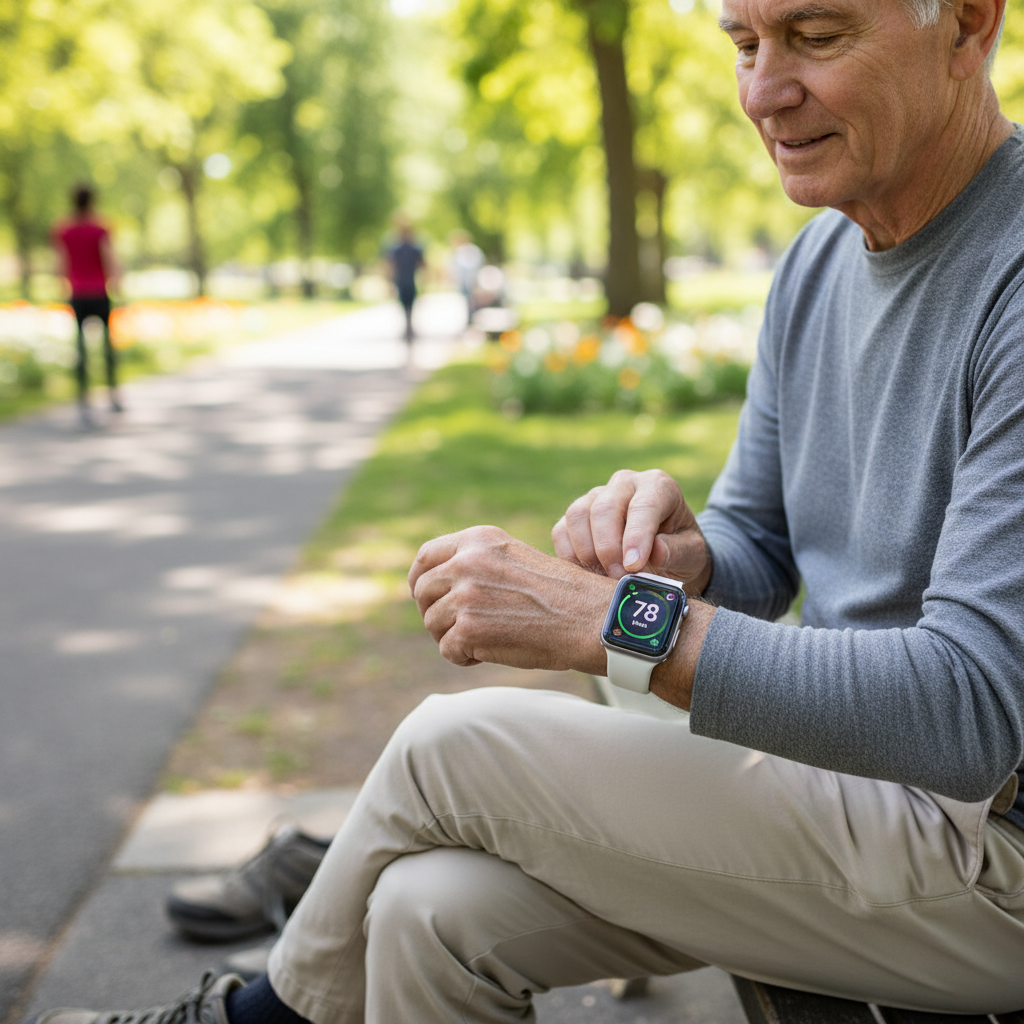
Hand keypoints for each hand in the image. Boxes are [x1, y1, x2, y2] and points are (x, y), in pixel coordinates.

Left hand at [408, 525, 612, 671]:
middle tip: (461, 629)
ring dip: (453, 638)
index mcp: (477, 540)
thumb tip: (432, 584)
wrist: (588, 618)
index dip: (419, 580)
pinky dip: (465, 658)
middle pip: (423, 592)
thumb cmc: (558, 594)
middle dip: (436, 614)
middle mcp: (466, 562)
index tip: (425, 597)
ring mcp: (465, 595)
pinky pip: (447, 650)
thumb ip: (475, 563)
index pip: (425, 556)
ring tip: (485, 640)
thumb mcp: (512, 559)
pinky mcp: (468, 629)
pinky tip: (490, 652)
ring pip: (433, 624)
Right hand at [552, 469, 711, 591]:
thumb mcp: (692, 553)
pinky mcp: (577, 515)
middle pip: (604, 507)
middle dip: (608, 548)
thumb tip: (655, 552)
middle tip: (619, 579)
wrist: (664, 552)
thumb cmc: (680, 550)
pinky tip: (588, 573)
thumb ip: (678, 551)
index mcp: (658, 486)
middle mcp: (625, 483)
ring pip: (577, 514)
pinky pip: (561, 530)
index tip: (633, 567)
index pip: (644, 506)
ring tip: (604, 577)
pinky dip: (569, 556)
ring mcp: (596, 496)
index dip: (636, 537)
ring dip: (587, 552)